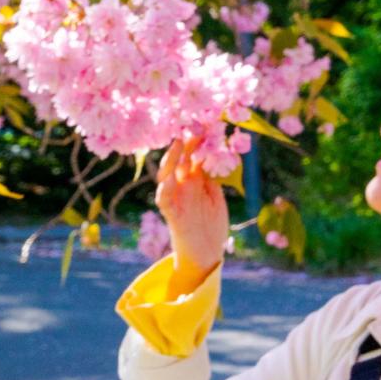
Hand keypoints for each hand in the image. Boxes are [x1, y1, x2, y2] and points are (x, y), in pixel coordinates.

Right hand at [156, 134, 228, 280]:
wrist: (207, 255)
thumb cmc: (212, 227)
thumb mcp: (216, 198)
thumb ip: (211, 179)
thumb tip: (212, 158)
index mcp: (194, 182)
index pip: (192, 157)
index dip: (197, 142)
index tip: (206, 124)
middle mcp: (182, 188)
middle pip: (179, 161)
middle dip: (184, 145)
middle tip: (192, 128)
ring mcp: (176, 200)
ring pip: (166, 175)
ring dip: (171, 160)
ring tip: (178, 145)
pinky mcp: (172, 215)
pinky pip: (164, 200)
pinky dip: (165, 189)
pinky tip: (170, 179)